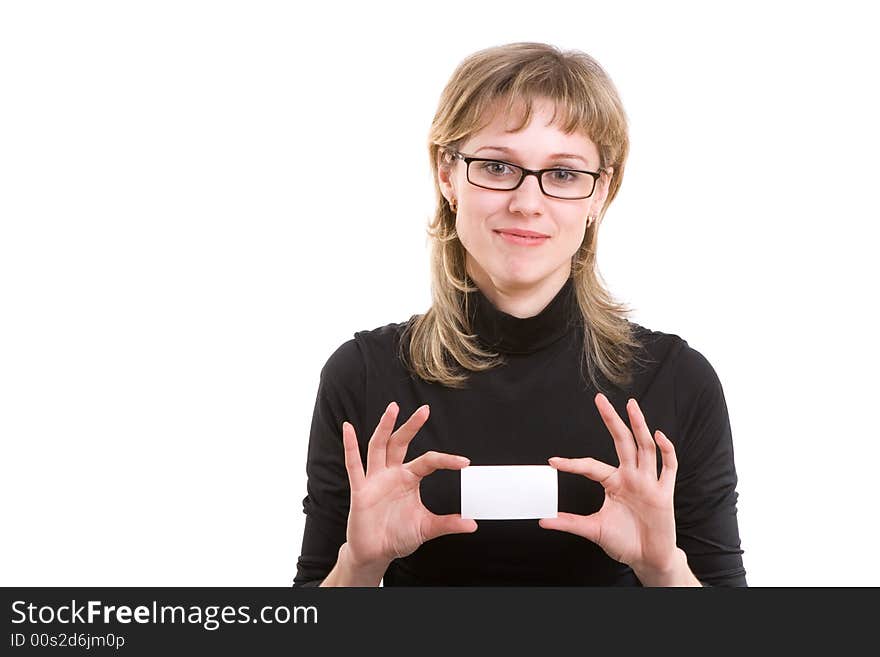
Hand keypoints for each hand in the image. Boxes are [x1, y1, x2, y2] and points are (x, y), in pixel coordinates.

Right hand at [341, 401, 476, 570]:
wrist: (375, 553)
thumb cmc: (397, 536)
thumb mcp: (426, 528)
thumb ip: (447, 524)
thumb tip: (472, 525)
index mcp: (408, 479)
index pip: (428, 461)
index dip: (446, 460)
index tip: (465, 462)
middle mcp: (391, 474)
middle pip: (400, 444)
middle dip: (411, 426)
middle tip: (425, 410)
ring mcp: (375, 480)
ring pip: (379, 447)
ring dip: (385, 427)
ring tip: (393, 408)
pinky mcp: (360, 490)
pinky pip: (353, 465)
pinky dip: (349, 446)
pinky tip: (348, 428)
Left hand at [539, 393, 678, 574]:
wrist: (649, 559)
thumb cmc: (625, 541)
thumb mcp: (594, 530)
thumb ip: (570, 523)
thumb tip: (543, 520)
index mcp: (614, 483)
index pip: (591, 466)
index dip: (573, 463)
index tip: (553, 462)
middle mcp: (631, 477)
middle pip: (622, 442)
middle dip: (612, 420)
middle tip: (599, 399)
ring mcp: (648, 483)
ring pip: (645, 448)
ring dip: (639, 426)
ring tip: (631, 405)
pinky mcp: (664, 494)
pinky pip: (668, 468)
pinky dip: (666, 451)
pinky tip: (659, 436)